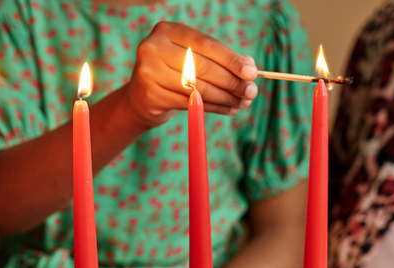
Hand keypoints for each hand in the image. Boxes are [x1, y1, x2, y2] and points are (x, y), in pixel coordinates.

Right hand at [125, 21, 258, 126]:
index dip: (231, 59)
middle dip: (231, 81)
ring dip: (225, 97)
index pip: (206, 44)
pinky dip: (213, 108)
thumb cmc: (174, 72)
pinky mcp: (151, 95)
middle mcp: (154, 48)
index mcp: (168, 31)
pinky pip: (190, 103)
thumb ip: (220, 60)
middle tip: (251, 92)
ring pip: (197, 88)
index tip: (252, 72)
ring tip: (242, 103)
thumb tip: (250, 67)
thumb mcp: (193, 58)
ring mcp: (149, 72)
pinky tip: (228, 109)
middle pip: (202, 67)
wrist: (141, 97)